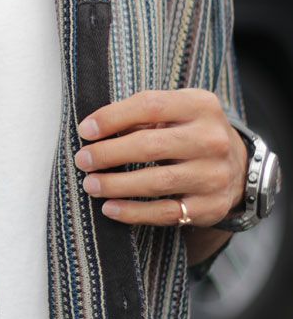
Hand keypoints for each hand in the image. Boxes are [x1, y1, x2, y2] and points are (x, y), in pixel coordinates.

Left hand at [74, 89, 248, 226]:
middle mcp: (212, 140)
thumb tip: (92, 130)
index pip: (150, 106)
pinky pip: (166, 212)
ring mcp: (213, 175)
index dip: (112, 117)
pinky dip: (134, 212)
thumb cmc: (187, 132)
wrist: (236, 166)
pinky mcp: (210, 207)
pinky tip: (110, 209)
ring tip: (90, 184)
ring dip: (116, 185)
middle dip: (109, 154)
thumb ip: (139, 115)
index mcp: (200, 106)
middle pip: (150, 146)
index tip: (85, 130)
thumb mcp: (174, 112)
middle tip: (83, 161)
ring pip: (157, 182)